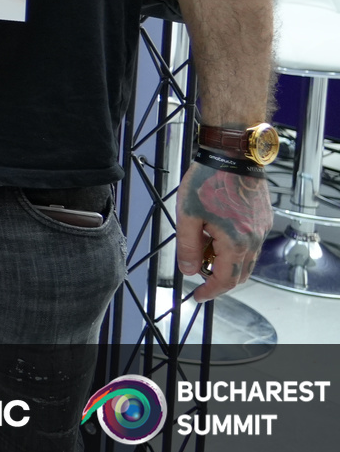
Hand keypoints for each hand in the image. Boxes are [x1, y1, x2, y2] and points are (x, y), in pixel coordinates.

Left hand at [177, 160, 271, 299]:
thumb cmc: (207, 181)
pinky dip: (235, 246)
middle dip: (218, 277)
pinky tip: (216, 232)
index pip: (226, 280)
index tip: (198, 295)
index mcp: (236, 242)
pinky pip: (251, 242)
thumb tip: (188, 270)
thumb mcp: (187, 215)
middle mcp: (254, 239)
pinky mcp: (263, 218)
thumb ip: (187, 246)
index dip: (211, 290)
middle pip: (239, 273)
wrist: (231, 156)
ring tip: (202, 244)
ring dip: (226, 260)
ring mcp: (261, 228)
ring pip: (246, 258)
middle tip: (197, 269)